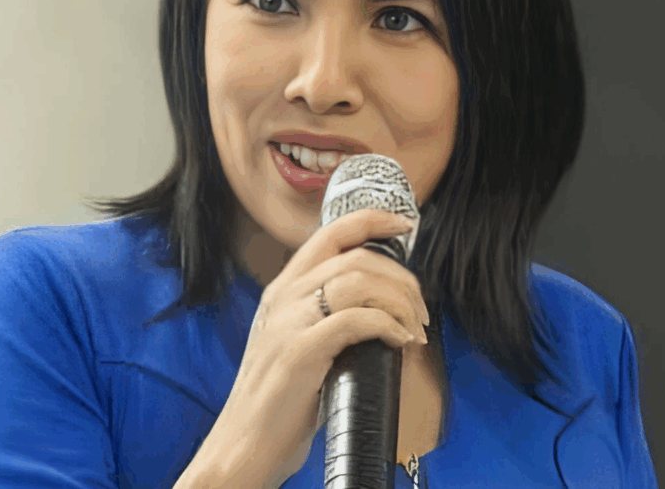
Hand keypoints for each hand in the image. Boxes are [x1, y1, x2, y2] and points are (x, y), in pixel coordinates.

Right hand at [181, 208, 429, 488]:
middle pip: (357, 257)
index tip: (406, 227)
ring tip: (413, 329)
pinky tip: (400, 343)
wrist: (244, 442)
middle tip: (419, 310)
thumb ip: (326, 315)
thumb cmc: (279, 399)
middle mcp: (284, 295)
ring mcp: (289, 321)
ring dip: (400, 302)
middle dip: (402, 278)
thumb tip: (381, 306)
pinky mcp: (300, 350)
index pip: (332, 232)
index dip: (374, 221)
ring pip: (360, 281)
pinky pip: (357, 320)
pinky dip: (388, 326)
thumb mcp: (297, 340)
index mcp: (284, 287)